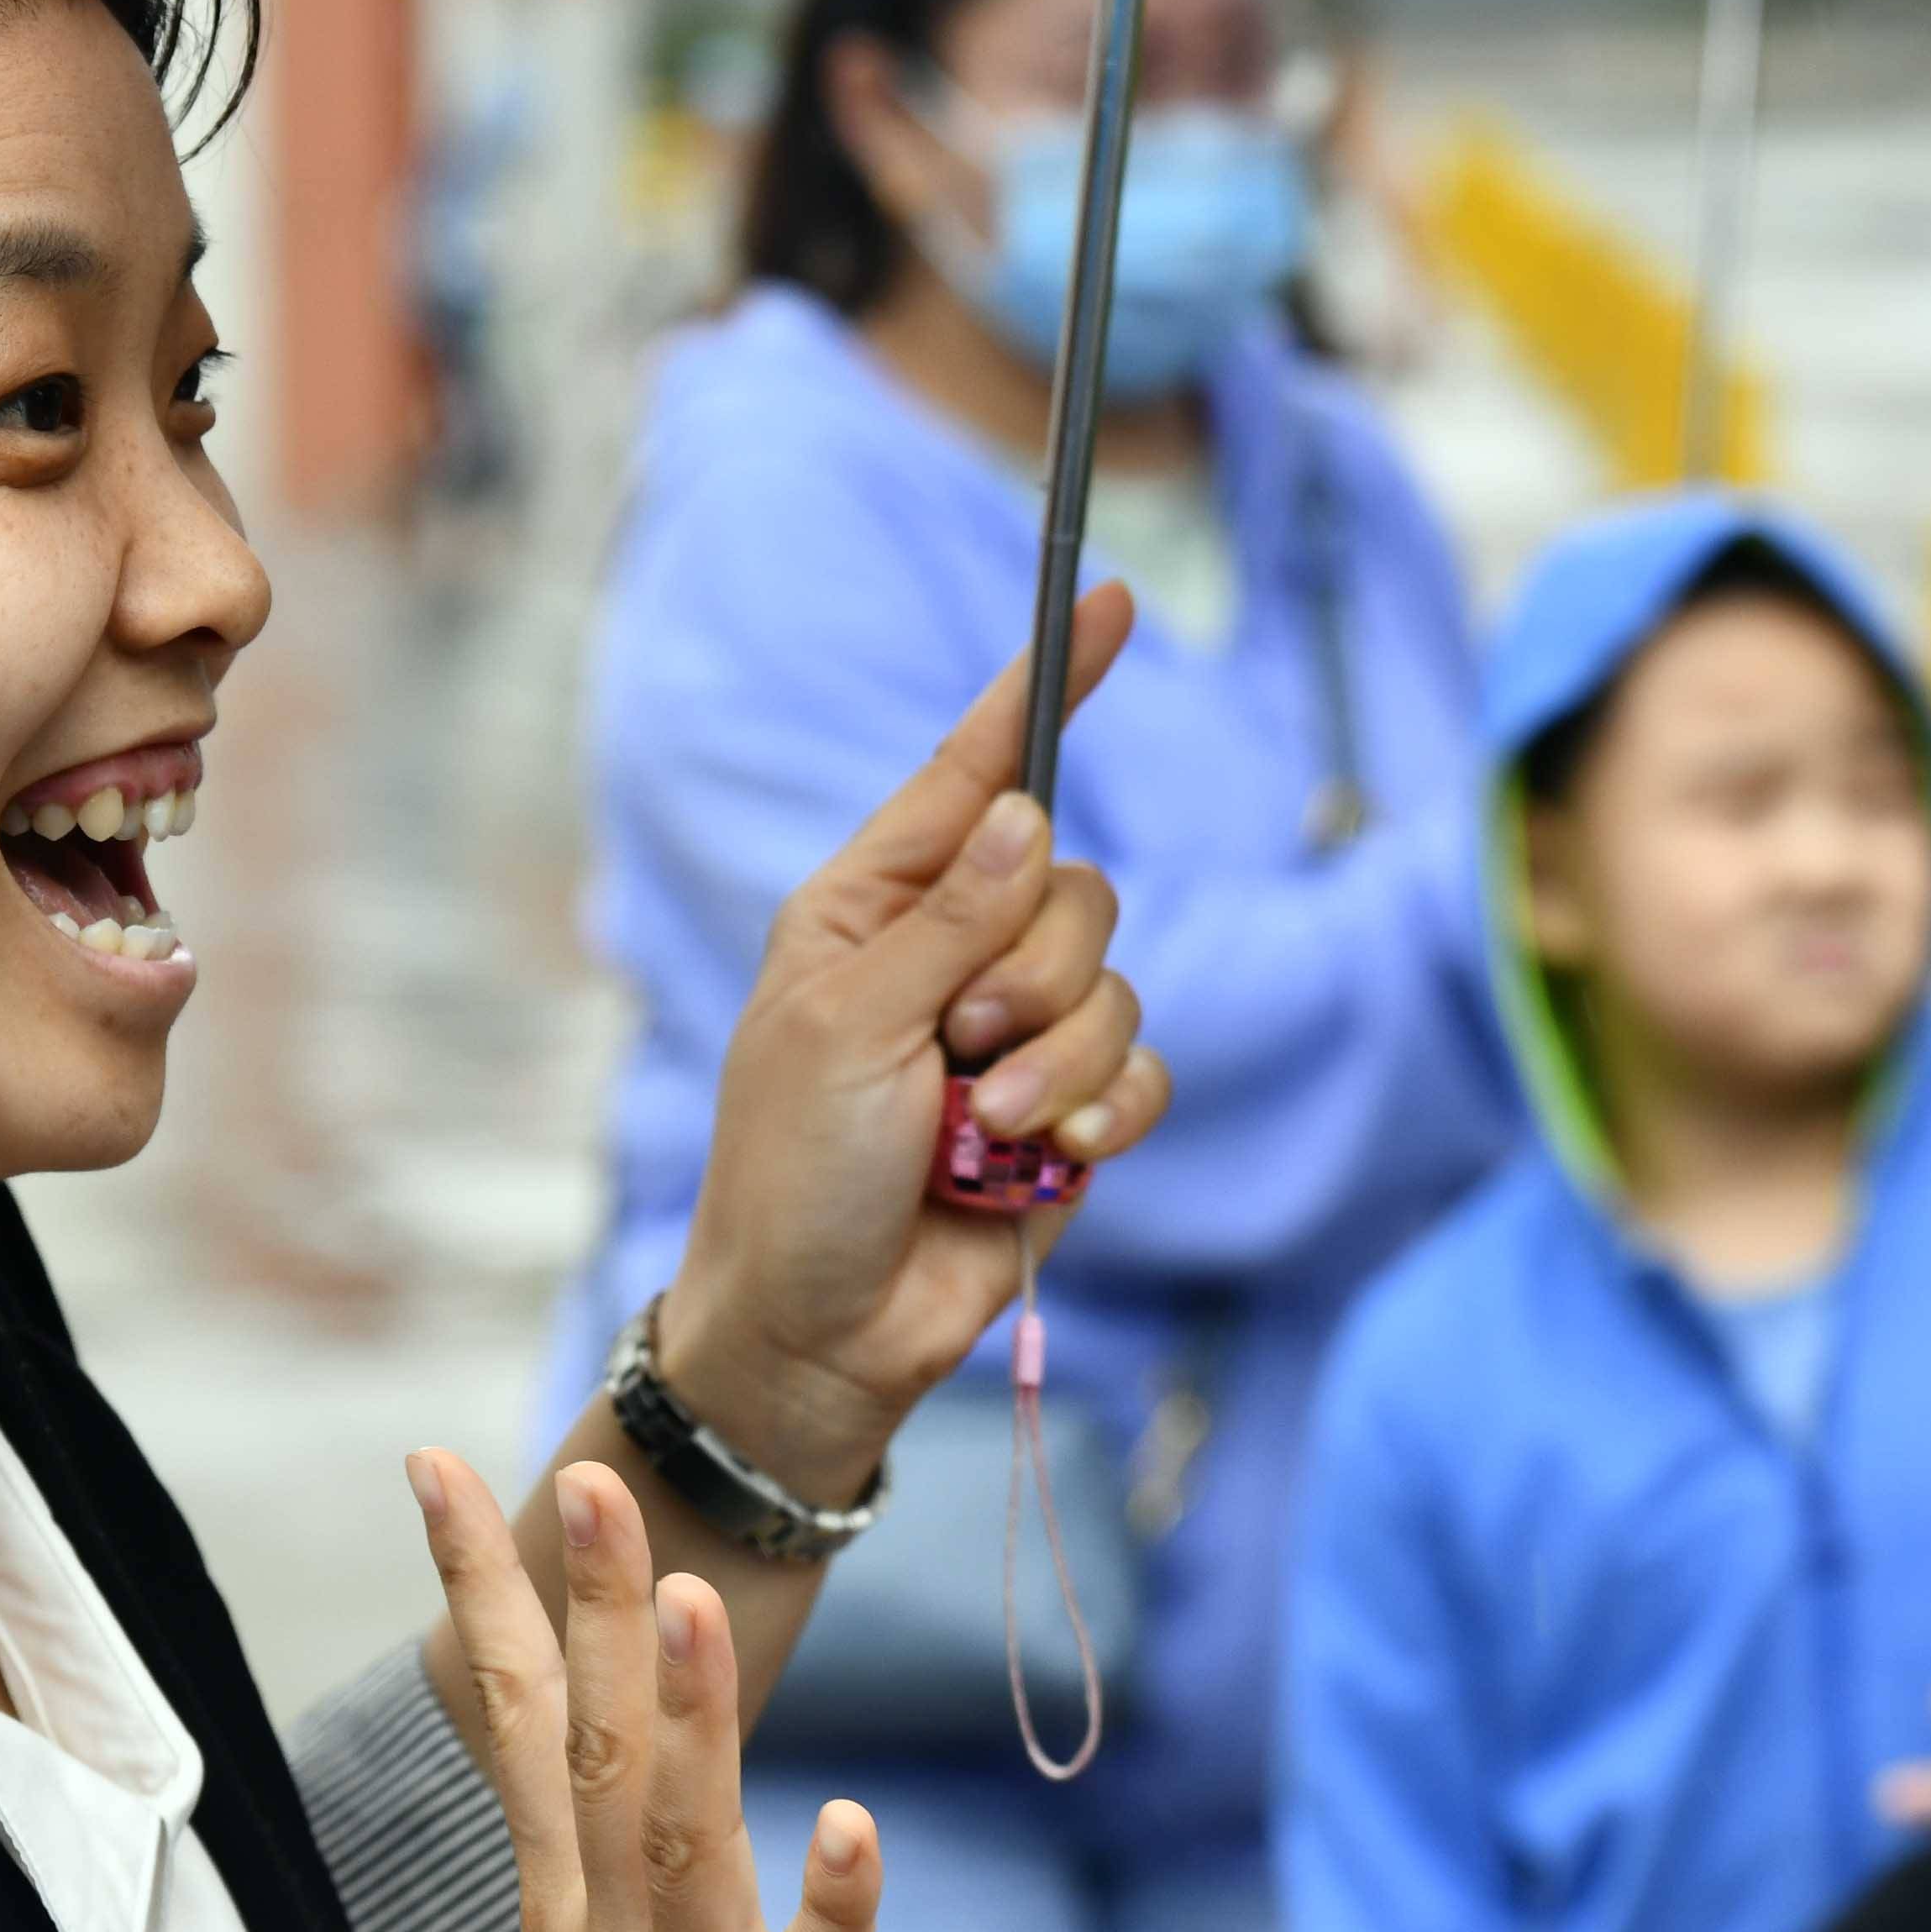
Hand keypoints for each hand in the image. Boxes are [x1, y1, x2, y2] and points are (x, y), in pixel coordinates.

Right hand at [412, 1453, 884, 1931]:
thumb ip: (585, 1907)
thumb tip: (569, 1813)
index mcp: (573, 1927)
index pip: (519, 1727)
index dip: (487, 1591)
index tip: (444, 1465)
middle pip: (592, 1755)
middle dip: (587, 1609)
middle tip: (591, 1474)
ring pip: (688, 1848)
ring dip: (688, 1725)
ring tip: (689, 1602)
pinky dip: (835, 1914)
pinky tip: (857, 1828)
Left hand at [653, 587, 1173, 1501]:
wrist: (818, 1334)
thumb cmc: (792, 1177)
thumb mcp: (847, 1027)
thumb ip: (948, 921)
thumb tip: (1027, 812)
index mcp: (870, 907)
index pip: (972, 772)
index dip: (1045, 688)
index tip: (1112, 597)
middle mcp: (948, 955)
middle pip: (1070, 884)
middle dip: (1035, 967)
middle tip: (963, 1046)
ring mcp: (1012, 1037)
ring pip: (1112, 980)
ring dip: (1058, 1060)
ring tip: (981, 1127)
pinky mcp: (1064, 1118)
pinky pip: (1138, 1074)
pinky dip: (1099, 1116)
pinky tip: (1045, 1163)